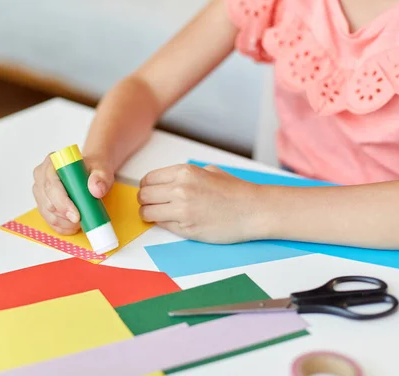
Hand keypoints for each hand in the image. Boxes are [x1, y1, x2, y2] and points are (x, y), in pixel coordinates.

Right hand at [32, 153, 114, 234]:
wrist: (91, 172)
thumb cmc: (92, 169)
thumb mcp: (101, 169)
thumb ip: (100, 177)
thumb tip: (96, 190)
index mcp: (52, 163)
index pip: (52, 185)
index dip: (62, 203)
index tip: (76, 215)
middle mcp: (41, 176)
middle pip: (47, 202)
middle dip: (64, 216)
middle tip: (81, 221)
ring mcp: (40, 191)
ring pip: (47, 213)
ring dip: (64, 222)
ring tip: (80, 222)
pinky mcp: (42, 203)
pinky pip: (48, 220)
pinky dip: (61, 226)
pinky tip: (73, 226)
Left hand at [137, 163, 265, 243]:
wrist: (254, 210)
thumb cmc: (235, 191)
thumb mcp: (209, 171)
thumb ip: (185, 175)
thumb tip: (167, 182)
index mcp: (184, 172)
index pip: (148, 179)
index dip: (146, 187)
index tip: (150, 192)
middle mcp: (180, 189)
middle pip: (143, 196)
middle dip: (145, 201)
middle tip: (152, 205)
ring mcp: (181, 210)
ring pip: (146, 213)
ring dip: (149, 215)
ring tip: (160, 215)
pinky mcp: (186, 228)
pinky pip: (161, 226)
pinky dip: (163, 224)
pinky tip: (174, 222)